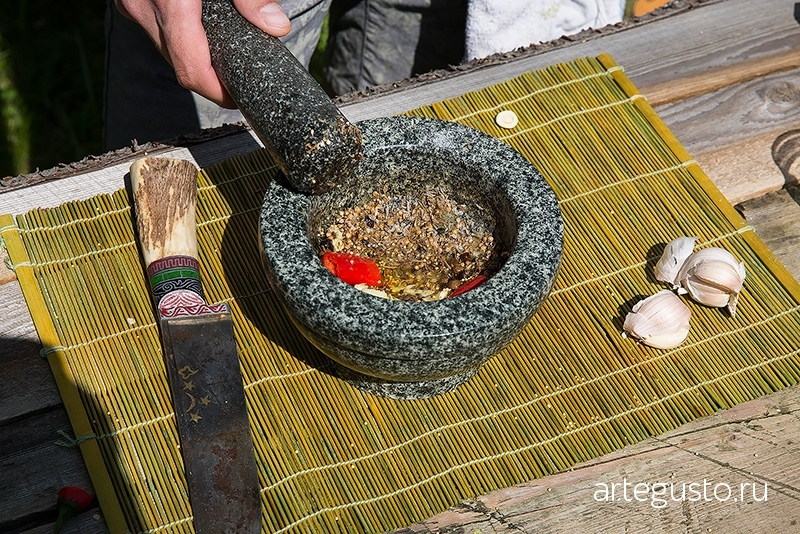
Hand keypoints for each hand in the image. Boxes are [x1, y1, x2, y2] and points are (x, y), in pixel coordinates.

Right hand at [116, 0, 290, 107]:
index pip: (190, 66)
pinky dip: (182, 37)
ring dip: (196, 57)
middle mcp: (142, 4)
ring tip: (226, 57)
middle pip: (180, 63)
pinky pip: (158, 30)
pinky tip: (205, 32)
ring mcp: (132, 3)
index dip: (217, 91)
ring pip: (167, 48)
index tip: (239, 99)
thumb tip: (276, 27)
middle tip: (241, 81)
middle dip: (211, 77)